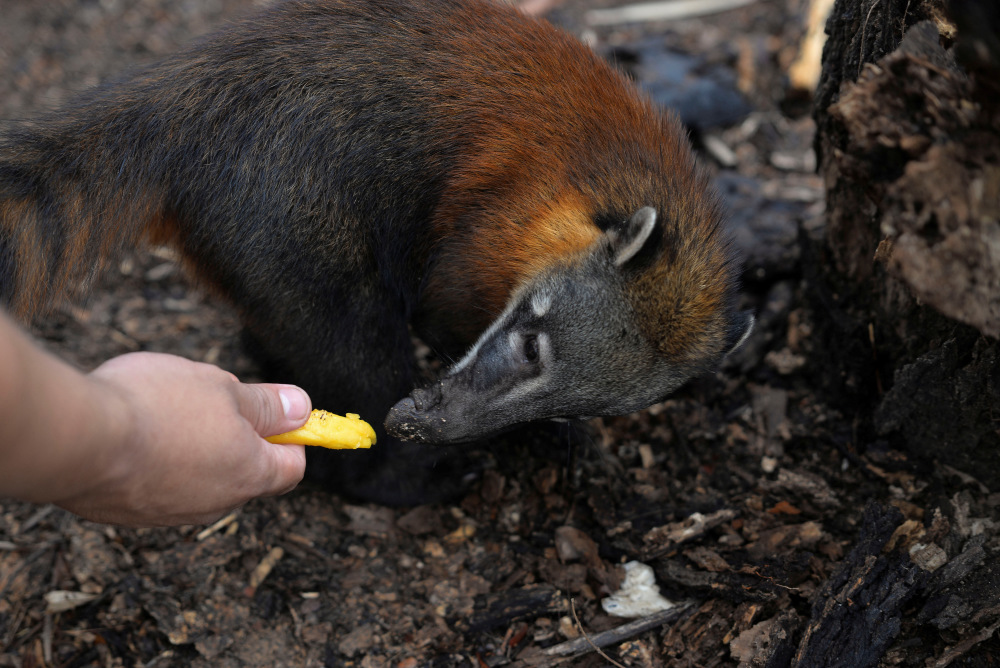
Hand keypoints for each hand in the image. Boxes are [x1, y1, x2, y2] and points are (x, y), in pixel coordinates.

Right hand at [59, 352, 309, 526]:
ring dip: (193, 447)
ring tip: (163, 411)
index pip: (293, 467)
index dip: (292, 438)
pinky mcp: (129, 514)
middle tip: (210, 399)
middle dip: (237, 435)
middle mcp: (215, 504)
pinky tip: (133, 431)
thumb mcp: (223, 388)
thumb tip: (302, 408)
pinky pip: (158, 485)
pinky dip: (156, 461)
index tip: (277, 413)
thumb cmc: (156, 407)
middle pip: (245, 471)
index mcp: (249, 474)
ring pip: (199, 477)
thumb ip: (266, 404)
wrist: (76, 440)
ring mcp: (170, 514)